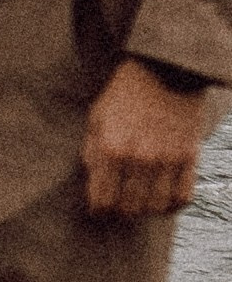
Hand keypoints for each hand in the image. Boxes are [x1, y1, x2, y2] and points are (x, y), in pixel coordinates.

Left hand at [82, 59, 207, 218]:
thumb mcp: (96, 117)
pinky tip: (163, 198)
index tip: (99, 208)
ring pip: (156, 208)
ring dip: (146, 209)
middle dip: (121, 212)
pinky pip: (182, 198)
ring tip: (140, 201)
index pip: (103, 201)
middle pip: (130, 209)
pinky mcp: (190, 157)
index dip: (99, 210)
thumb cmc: (124, 94)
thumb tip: (93, 185)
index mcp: (111, 148)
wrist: (163, 70)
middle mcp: (139, 158)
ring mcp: (167, 159)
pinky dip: (173, 204)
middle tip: (119, 205)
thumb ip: (91, 153)